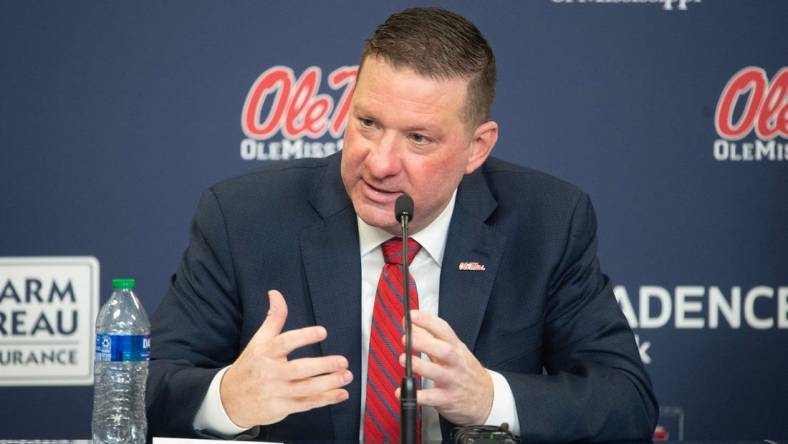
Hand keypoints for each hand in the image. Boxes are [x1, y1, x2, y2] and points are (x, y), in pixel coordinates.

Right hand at [220, 290, 351, 427]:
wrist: (230, 400)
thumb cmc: (250, 366)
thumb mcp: (258, 341)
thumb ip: (272, 318)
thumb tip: (276, 294)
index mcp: (265, 353)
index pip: (285, 342)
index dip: (304, 336)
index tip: (323, 331)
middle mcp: (270, 372)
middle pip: (299, 369)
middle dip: (323, 365)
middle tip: (342, 361)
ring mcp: (276, 392)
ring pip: (306, 388)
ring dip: (329, 383)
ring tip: (346, 376)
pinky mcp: (281, 408)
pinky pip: (307, 403)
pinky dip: (325, 399)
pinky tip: (341, 394)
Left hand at [398, 310, 492, 425]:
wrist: (486, 398)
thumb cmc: (464, 371)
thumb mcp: (452, 351)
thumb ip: (429, 337)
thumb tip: (409, 324)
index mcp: (456, 348)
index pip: (443, 330)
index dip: (427, 321)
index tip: (411, 315)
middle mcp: (456, 363)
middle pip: (444, 350)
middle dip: (425, 343)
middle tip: (407, 338)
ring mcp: (452, 381)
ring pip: (438, 373)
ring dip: (420, 366)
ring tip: (403, 360)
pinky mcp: (447, 399)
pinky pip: (431, 398)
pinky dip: (416, 395)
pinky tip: (402, 391)